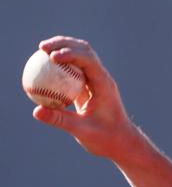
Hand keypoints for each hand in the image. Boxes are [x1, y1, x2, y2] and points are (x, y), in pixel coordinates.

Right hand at [30, 36, 142, 161]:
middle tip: (42, 47)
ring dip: (62, 49)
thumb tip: (36, 111)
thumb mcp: (82, 131)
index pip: (89, 61)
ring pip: (79, 57)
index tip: (52, 57)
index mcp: (104, 84)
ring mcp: (95, 81)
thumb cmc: (106, 138)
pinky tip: (42, 68)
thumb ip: (60, 120)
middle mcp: (101, 78)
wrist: (120, 143)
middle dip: (64, 44)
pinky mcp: (88, 87)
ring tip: (41, 50)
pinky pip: (72, 71)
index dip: (71, 54)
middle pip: (84, 51)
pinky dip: (59, 66)